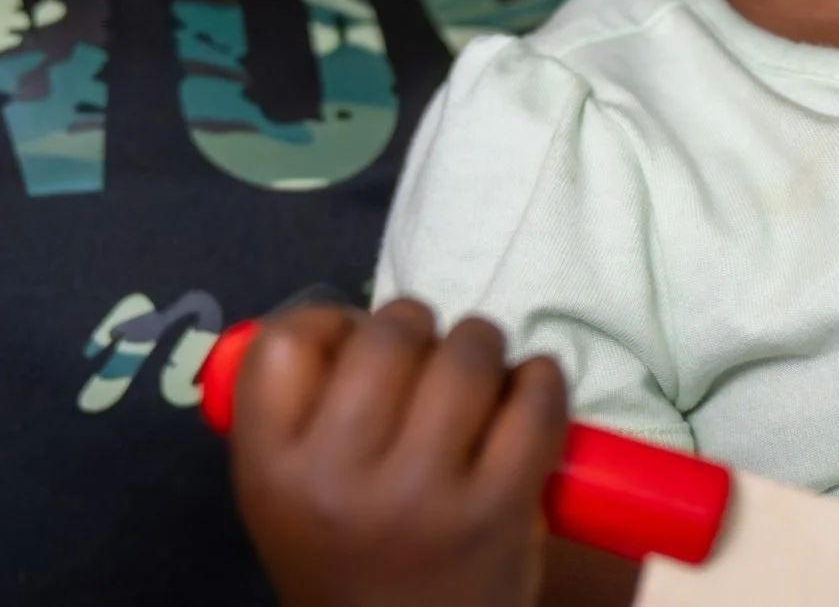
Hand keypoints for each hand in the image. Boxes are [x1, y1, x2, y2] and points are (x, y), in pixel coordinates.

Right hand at [229, 299, 567, 606]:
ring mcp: (421, 495)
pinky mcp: (499, 507)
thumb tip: (342, 312)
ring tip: (479, 388)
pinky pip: (535, 393)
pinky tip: (525, 403)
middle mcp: (338, 481)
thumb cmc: (355, 552)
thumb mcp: (293, 492)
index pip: (286, 340)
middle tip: (428, 371)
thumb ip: (302, 407)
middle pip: (392, 330)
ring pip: (468, 348)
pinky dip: (539, 382)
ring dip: (482, 351)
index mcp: (272, 472)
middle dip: (420, 333)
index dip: (329, 327)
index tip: (355, 351)